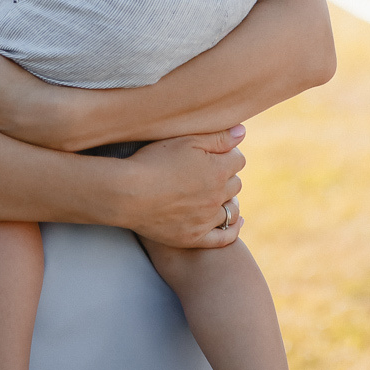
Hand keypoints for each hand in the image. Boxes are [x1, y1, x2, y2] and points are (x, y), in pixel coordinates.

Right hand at [116, 127, 245, 248]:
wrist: (127, 193)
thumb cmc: (153, 161)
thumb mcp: (185, 140)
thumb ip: (217, 137)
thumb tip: (243, 132)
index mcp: (218, 171)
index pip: (238, 160)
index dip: (226, 154)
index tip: (211, 154)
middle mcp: (217, 197)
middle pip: (236, 184)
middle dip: (226, 176)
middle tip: (206, 172)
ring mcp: (207, 220)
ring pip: (232, 209)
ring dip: (227, 200)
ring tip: (213, 194)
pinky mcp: (194, 237)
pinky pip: (225, 237)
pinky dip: (233, 229)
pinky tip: (235, 222)